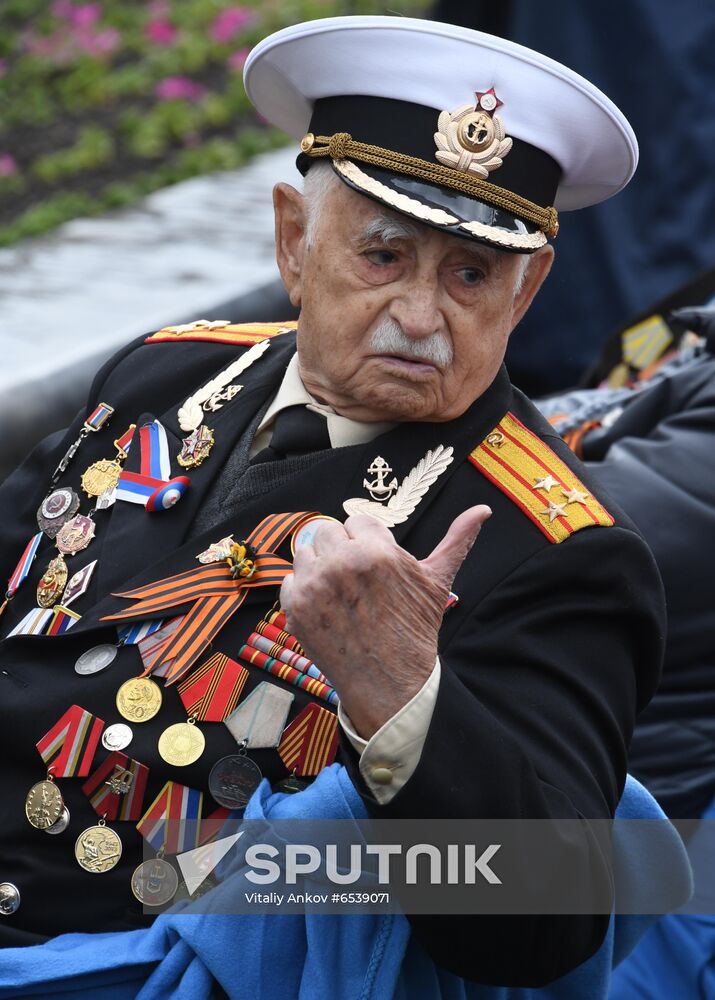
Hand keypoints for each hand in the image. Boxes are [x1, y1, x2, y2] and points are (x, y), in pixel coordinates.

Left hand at [280, 505, 490, 738]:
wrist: (391, 684)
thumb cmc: (415, 630)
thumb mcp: (437, 582)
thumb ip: (456, 539)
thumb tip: (483, 509)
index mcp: (375, 552)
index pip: (356, 521)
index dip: (367, 543)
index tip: (375, 567)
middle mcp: (341, 564)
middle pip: (326, 531)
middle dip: (341, 550)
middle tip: (357, 581)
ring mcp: (314, 586)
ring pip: (306, 552)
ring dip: (319, 567)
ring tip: (342, 594)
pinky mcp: (295, 608)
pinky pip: (290, 580)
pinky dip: (303, 592)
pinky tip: (326, 608)